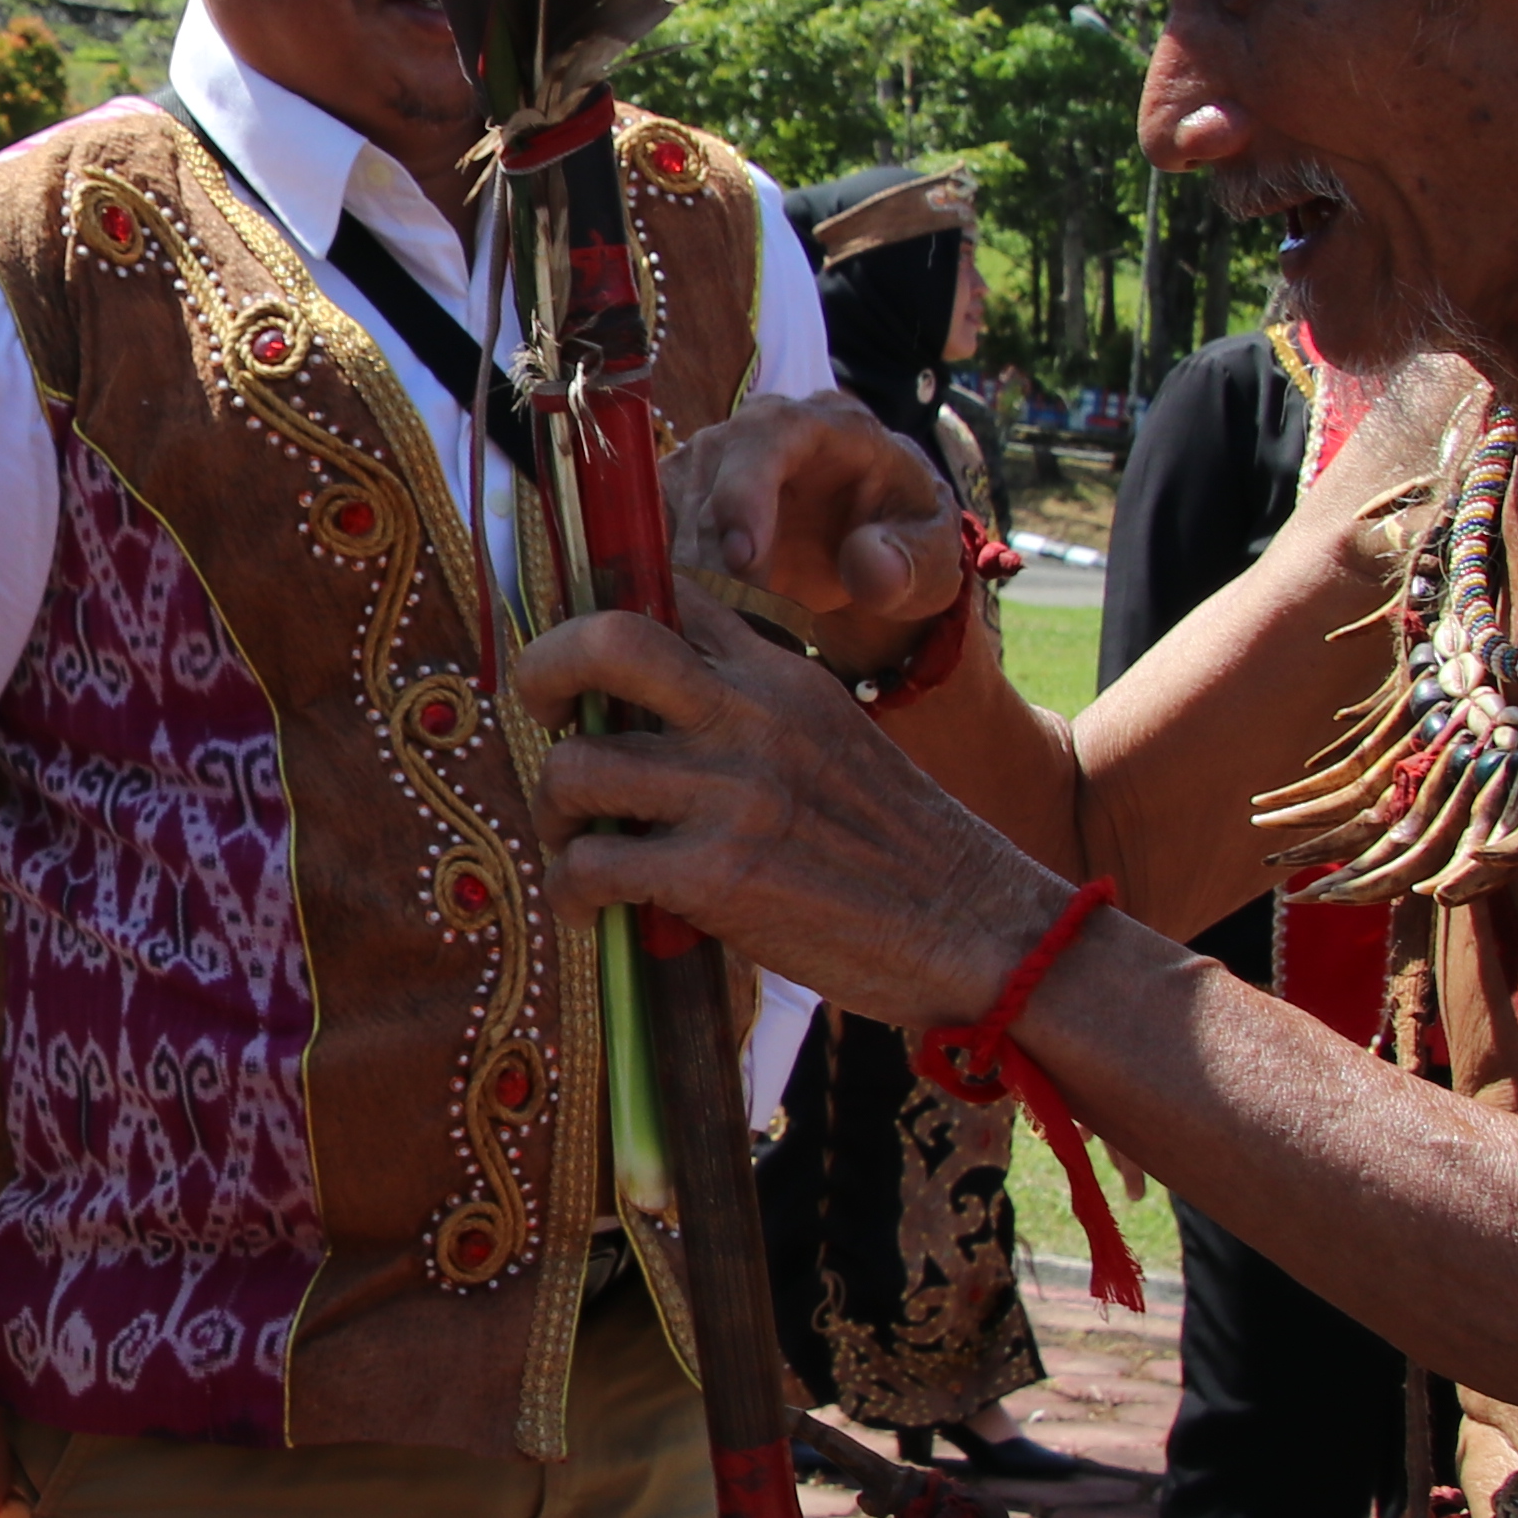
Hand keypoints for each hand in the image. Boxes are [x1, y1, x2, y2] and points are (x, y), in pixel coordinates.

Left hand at [521, 591, 1052, 1029]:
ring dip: (552, 810)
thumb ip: (752, 711)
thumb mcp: (831, 736)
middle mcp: (751, 714)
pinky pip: (593, 865)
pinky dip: (571, 891)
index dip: (599, 614)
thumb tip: (645, 719)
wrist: (975, 923)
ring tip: (573, 840)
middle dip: (544, 672)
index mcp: (780, 672)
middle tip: (542, 714)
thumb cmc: (898, 844)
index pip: (667, 594)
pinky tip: (589, 910)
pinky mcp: (717, 875)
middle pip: (604, 640)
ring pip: (577, 766)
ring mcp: (732, 792)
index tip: (576, 660)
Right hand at [667, 394, 980, 670]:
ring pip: (667, 514)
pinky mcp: (678, 497)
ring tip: (734, 629)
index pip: (770, 437)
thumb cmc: (903, 537)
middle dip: (717, 563)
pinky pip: (645, 538)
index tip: (744, 561)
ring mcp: (710, 461)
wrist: (870, 538)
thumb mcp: (932, 555)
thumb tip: (868, 568)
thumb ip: (911, 561)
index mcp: (826, 424)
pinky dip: (663, 585)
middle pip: (707, 481)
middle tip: (747, 626)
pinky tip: (697, 624)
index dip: (746, 493)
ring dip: (690, 581)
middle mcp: (756, 430)